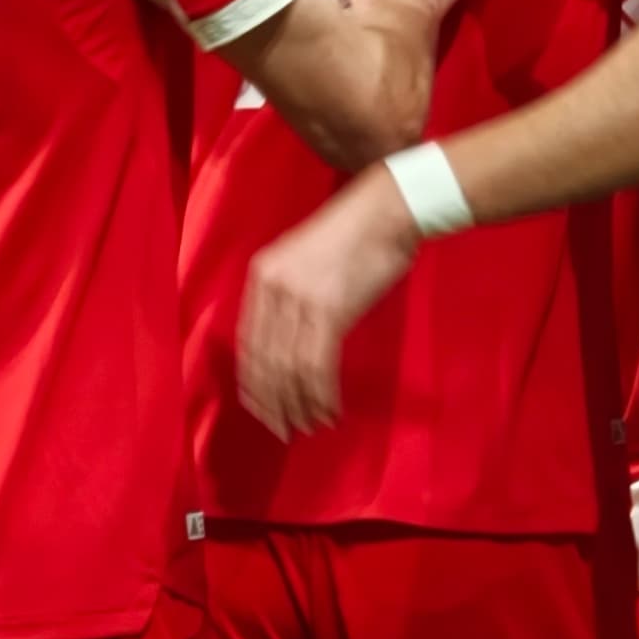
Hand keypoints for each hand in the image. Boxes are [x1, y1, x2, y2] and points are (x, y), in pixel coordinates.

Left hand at [239, 164, 422, 436]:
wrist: (389, 208)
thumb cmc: (357, 233)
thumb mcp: (307, 259)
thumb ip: (292, 294)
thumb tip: (292, 341)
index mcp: (262, 274)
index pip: (248, 342)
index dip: (254, 382)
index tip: (262, 408)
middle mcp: (273, 288)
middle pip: (264, 361)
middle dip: (272, 402)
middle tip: (283, 429)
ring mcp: (300, 298)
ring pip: (289, 369)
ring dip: (298, 404)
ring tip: (308, 425)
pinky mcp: (330, 310)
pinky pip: (316, 366)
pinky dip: (320, 394)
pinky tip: (328, 409)